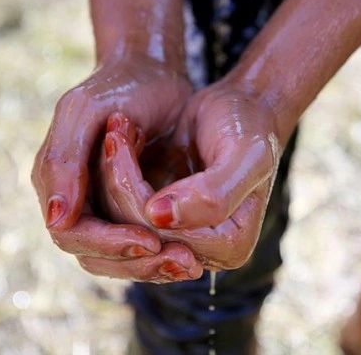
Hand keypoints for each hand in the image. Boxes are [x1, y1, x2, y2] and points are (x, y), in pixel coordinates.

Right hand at [32, 50, 198, 281]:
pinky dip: (159, 252)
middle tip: (179, 260)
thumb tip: (56, 220)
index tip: (149, 241)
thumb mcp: (86, 111)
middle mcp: (72, 200)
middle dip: (134, 261)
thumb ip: (64, 160)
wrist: (152, 73)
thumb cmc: (120, 86)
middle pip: (93, 254)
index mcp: (54, 180)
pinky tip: (190, 251)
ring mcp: (99, 206)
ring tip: (188, 260)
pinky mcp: (126, 209)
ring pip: (116, 258)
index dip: (108, 243)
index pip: (71, 234)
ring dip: (149, 264)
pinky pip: (136, 245)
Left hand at [98, 81, 282, 269]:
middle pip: (137, 234)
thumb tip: (159, 217)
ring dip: (111, 178)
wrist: (243, 107)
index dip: (132, 193)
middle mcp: (206, 253)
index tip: (118, 141)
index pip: (161, 234)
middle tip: (113, 137)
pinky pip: (121, 213)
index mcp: (231, 245)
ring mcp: (182, 238)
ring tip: (116, 135)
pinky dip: (114, 177)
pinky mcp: (162, 222)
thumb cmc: (248, 125)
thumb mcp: (244, 154)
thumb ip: (212, 193)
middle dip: (116, 183)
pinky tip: (120, 143)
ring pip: (122, 226)